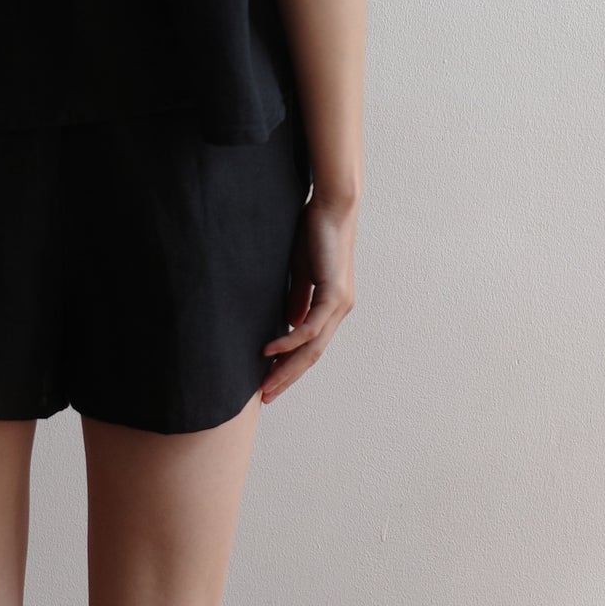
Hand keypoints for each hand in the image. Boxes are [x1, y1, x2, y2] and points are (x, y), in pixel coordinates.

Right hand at [259, 190, 355, 402]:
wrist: (331, 208)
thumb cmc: (314, 234)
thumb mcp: (300, 272)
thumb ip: (297, 298)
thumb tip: (289, 324)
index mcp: (331, 307)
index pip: (309, 347)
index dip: (289, 367)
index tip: (268, 383)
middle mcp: (339, 311)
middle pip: (311, 356)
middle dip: (286, 378)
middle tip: (265, 397)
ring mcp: (339, 305)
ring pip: (312, 349)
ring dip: (286, 368)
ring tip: (265, 384)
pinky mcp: (334, 294)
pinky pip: (310, 327)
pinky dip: (290, 341)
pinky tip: (270, 350)